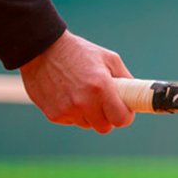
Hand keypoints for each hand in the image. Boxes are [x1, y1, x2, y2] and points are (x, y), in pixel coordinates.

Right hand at [20, 31, 134, 132]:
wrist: (42, 49)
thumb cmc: (79, 52)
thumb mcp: (108, 58)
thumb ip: (125, 78)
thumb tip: (136, 93)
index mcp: (101, 87)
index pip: (120, 119)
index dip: (125, 116)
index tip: (124, 110)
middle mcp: (84, 102)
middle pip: (105, 127)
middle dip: (108, 117)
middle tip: (105, 104)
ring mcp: (67, 110)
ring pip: (87, 124)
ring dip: (89, 115)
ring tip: (84, 94)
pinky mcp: (53, 114)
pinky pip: (71, 121)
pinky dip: (73, 113)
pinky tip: (69, 95)